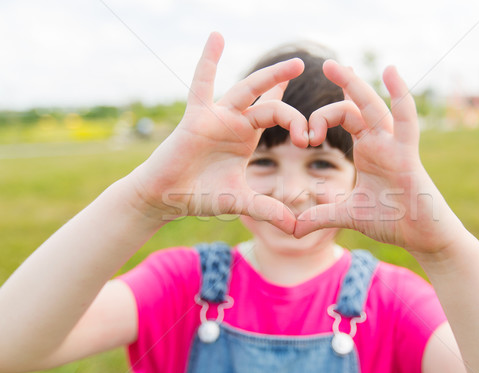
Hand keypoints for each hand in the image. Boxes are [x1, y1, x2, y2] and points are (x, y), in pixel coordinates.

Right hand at [129, 33, 307, 233]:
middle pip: (270, 102)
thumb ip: (267, 210)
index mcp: (247, 136)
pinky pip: (202, 84)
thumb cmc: (200, 195)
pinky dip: (207, 61)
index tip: (311, 137)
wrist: (166, 197)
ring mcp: (217, 116)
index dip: (297, 120)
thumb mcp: (240, 201)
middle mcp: (235, 122)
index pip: (278, 116)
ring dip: (269, 76)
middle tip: (307, 73)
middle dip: (289, 96)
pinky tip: (217, 37)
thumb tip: (295, 228)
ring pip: (247, 89)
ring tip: (294, 62)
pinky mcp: (197, 116)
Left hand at [294, 60, 464, 255]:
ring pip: (373, 107)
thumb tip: (293, 228)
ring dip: (355, 85)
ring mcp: (394, 145)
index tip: (305, 137)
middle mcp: (380, 142)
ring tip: (337, 65)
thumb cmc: (393, 220)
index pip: (345, 118)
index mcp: (367, 150)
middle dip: (343, 83)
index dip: (323, 118)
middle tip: (325, 63)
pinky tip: (390, 71)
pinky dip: (400, 95)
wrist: (421, 236)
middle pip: (356, 106)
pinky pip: (406, 120)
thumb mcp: (348, 215)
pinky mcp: (407, 154)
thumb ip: (321, 216)